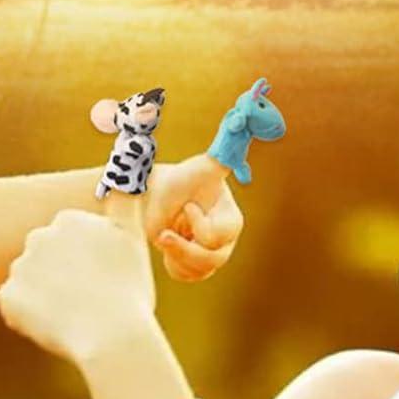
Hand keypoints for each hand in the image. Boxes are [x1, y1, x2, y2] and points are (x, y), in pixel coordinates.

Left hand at [0, 200, 155, 364]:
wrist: (111, 335)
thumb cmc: (127, 288)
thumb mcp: (132, 237)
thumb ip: (125, 198)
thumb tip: (130, 156)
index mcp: (68, 220)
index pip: (71, 241)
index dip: (88, 263)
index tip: (102, 279)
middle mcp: (38, 236)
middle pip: (48, 259)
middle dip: (63, 276)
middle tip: (90, 298)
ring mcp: (20, 267)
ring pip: (33, 283)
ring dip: (47, 297)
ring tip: (75, 314)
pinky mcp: (7, 297)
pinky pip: (18, 307)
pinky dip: (33, 318)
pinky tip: (57, 326)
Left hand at [143, 155, 242, 282]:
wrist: (155, 196)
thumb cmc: (178, 179)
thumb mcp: (199, 168)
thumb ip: (224, 152)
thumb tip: (243, 122)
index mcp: (230, 216)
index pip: (222, 234)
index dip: (200, 225)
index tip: (186, 206)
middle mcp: (227, 238)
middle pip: (213, 259)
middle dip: (184, 248)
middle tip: (162, 235)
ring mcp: (214, 253)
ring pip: (201, 270)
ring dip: (177, 255)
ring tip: (164, 235)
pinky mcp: (198, 264)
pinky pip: (189, 276)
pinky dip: (175, 264)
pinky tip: (168, 244)